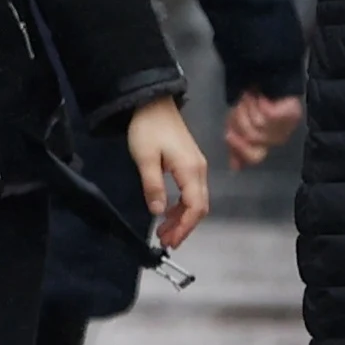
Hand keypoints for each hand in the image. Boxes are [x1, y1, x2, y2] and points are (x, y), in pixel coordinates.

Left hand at [128, 95, 210, 249]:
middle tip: (165, 240)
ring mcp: (196, 166)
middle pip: (199, 207)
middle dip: (184, 226)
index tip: (170, 241)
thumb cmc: (148, 128)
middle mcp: (199, 170)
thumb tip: (158, 211)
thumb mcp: (145, 158)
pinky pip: (191, 191)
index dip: (185, 227)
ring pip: (196, 200)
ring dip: (182, 218)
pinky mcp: (190, 164)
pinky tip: (167, 212)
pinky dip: (181, 206)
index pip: (195, 207)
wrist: (153, 103)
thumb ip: (153, 185)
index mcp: (191, 170)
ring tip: (164, 231)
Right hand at [223, 90, 305, 168]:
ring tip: (250, 97)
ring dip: (248, 107)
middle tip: (240, 107)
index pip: (253, 157)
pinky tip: (260, 97)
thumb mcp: (236, 125)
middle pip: (252, 139)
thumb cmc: (251, 104)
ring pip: (257, 125)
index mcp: (264, 144)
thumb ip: (235, 146)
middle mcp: (276, 139)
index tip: (229, 134)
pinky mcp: (291, 114)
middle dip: (241, 121)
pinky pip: (266, 114)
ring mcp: (286, 126)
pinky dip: (258, 102)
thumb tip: (234, 169)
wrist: (268, 80)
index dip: (240, 147)